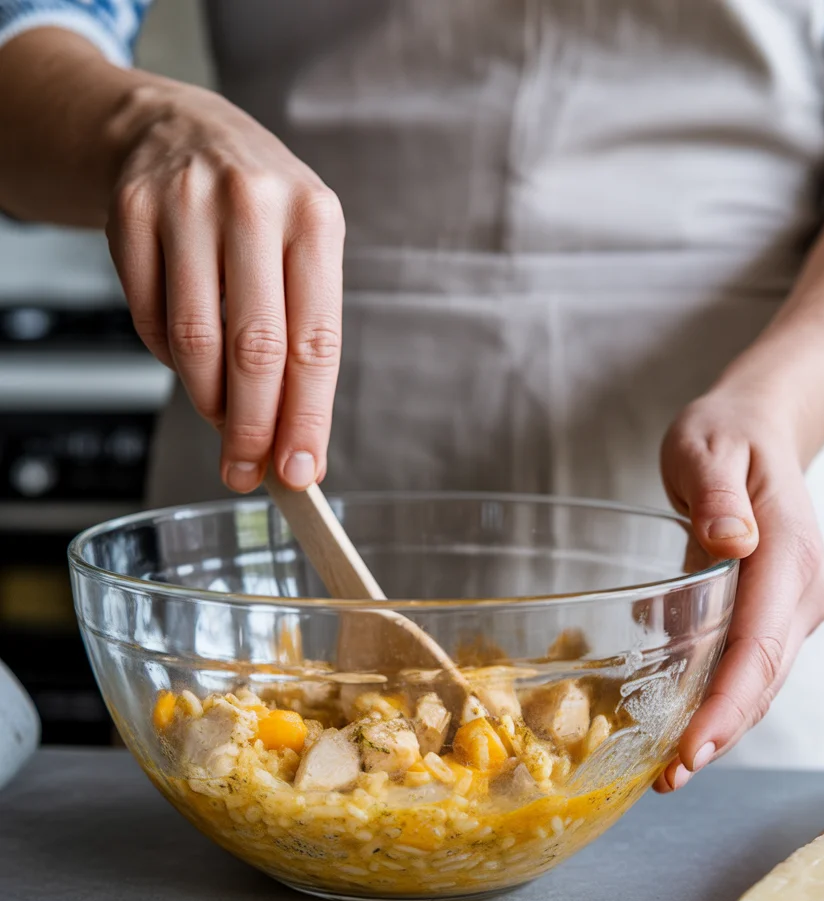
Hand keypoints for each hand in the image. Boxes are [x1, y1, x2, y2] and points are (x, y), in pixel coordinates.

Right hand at [105, 80, 344, 492]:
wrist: (179, 130)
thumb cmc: (257, 210)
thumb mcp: (303, 251)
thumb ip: (303, 338)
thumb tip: (295, 442)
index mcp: (315, 219)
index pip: (315, 342)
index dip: (306, 418)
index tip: (300, 471)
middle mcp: (254, 203)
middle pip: (255, 350)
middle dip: (252, 428)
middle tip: (247, 470)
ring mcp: (187, 204)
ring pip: (195, 341)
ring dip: (209, 399)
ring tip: (222, 414)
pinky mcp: (132, 214)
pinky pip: (149, 320)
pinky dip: (169, 358)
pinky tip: (189, 357)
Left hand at [653, 387, 823, 791]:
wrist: (759, 430)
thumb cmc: (726, 436)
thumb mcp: (708, 447)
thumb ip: (718, 494)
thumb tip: (730, 541)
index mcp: (790, 554)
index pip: (763, 644)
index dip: (729, 703)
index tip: (693, 749)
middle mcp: (802, 591)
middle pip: (764, 678)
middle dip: (719, 734)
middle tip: (667, 780)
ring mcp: (793, 607)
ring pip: (759, 682)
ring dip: (717, 729)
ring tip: (665, 773)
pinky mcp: (773, 615)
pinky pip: (747, 667)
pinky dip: (716, 702)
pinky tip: (678, 731)